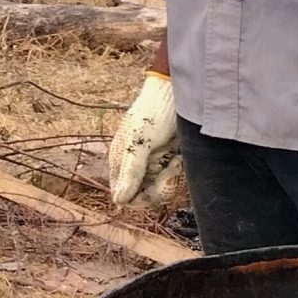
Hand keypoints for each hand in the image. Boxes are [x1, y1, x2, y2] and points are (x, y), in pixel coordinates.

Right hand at [106, 72, 178, 204]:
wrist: (177, 96)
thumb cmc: (153, 114)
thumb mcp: (139, 144)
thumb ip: (130, 173)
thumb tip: (118, 202)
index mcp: (120, 163)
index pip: (123, 196)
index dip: (138, 198)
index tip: (154, 186)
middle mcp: (135, 167)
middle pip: (144, 196)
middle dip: (159, 188)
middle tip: (171, 171)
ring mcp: (152, 164)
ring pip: (159, 189)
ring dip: (170, 179)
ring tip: (176, 161)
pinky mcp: (168, 161)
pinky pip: (171, 180)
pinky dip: (177, 173)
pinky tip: (180, 158)